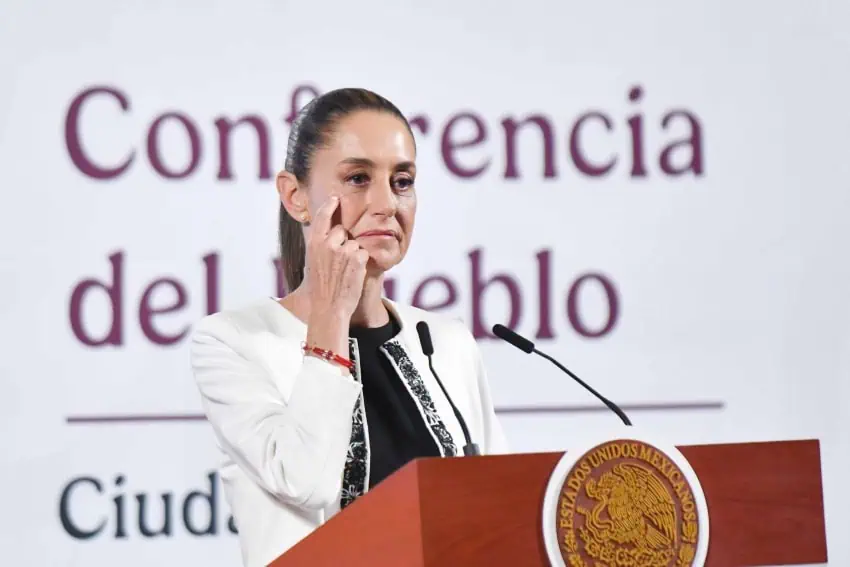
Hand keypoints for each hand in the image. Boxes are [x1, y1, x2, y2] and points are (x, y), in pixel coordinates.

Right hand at [303, 195, 368, 355]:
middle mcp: (328, 243)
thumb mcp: (312, 262)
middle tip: (338, 263)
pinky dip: (361, 262)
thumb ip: (319, 246)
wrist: (329, 308)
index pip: (323, 216)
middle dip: (343, 242)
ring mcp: (343, 250)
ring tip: (344, 272)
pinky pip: (363, 253)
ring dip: (353, 254)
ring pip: (354, 243)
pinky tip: (352, 274)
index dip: (330, 205)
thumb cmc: (320, 288)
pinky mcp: (358, 257)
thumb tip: (327, 232)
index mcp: (314, 243)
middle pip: (342, 230)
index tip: (336, 198)